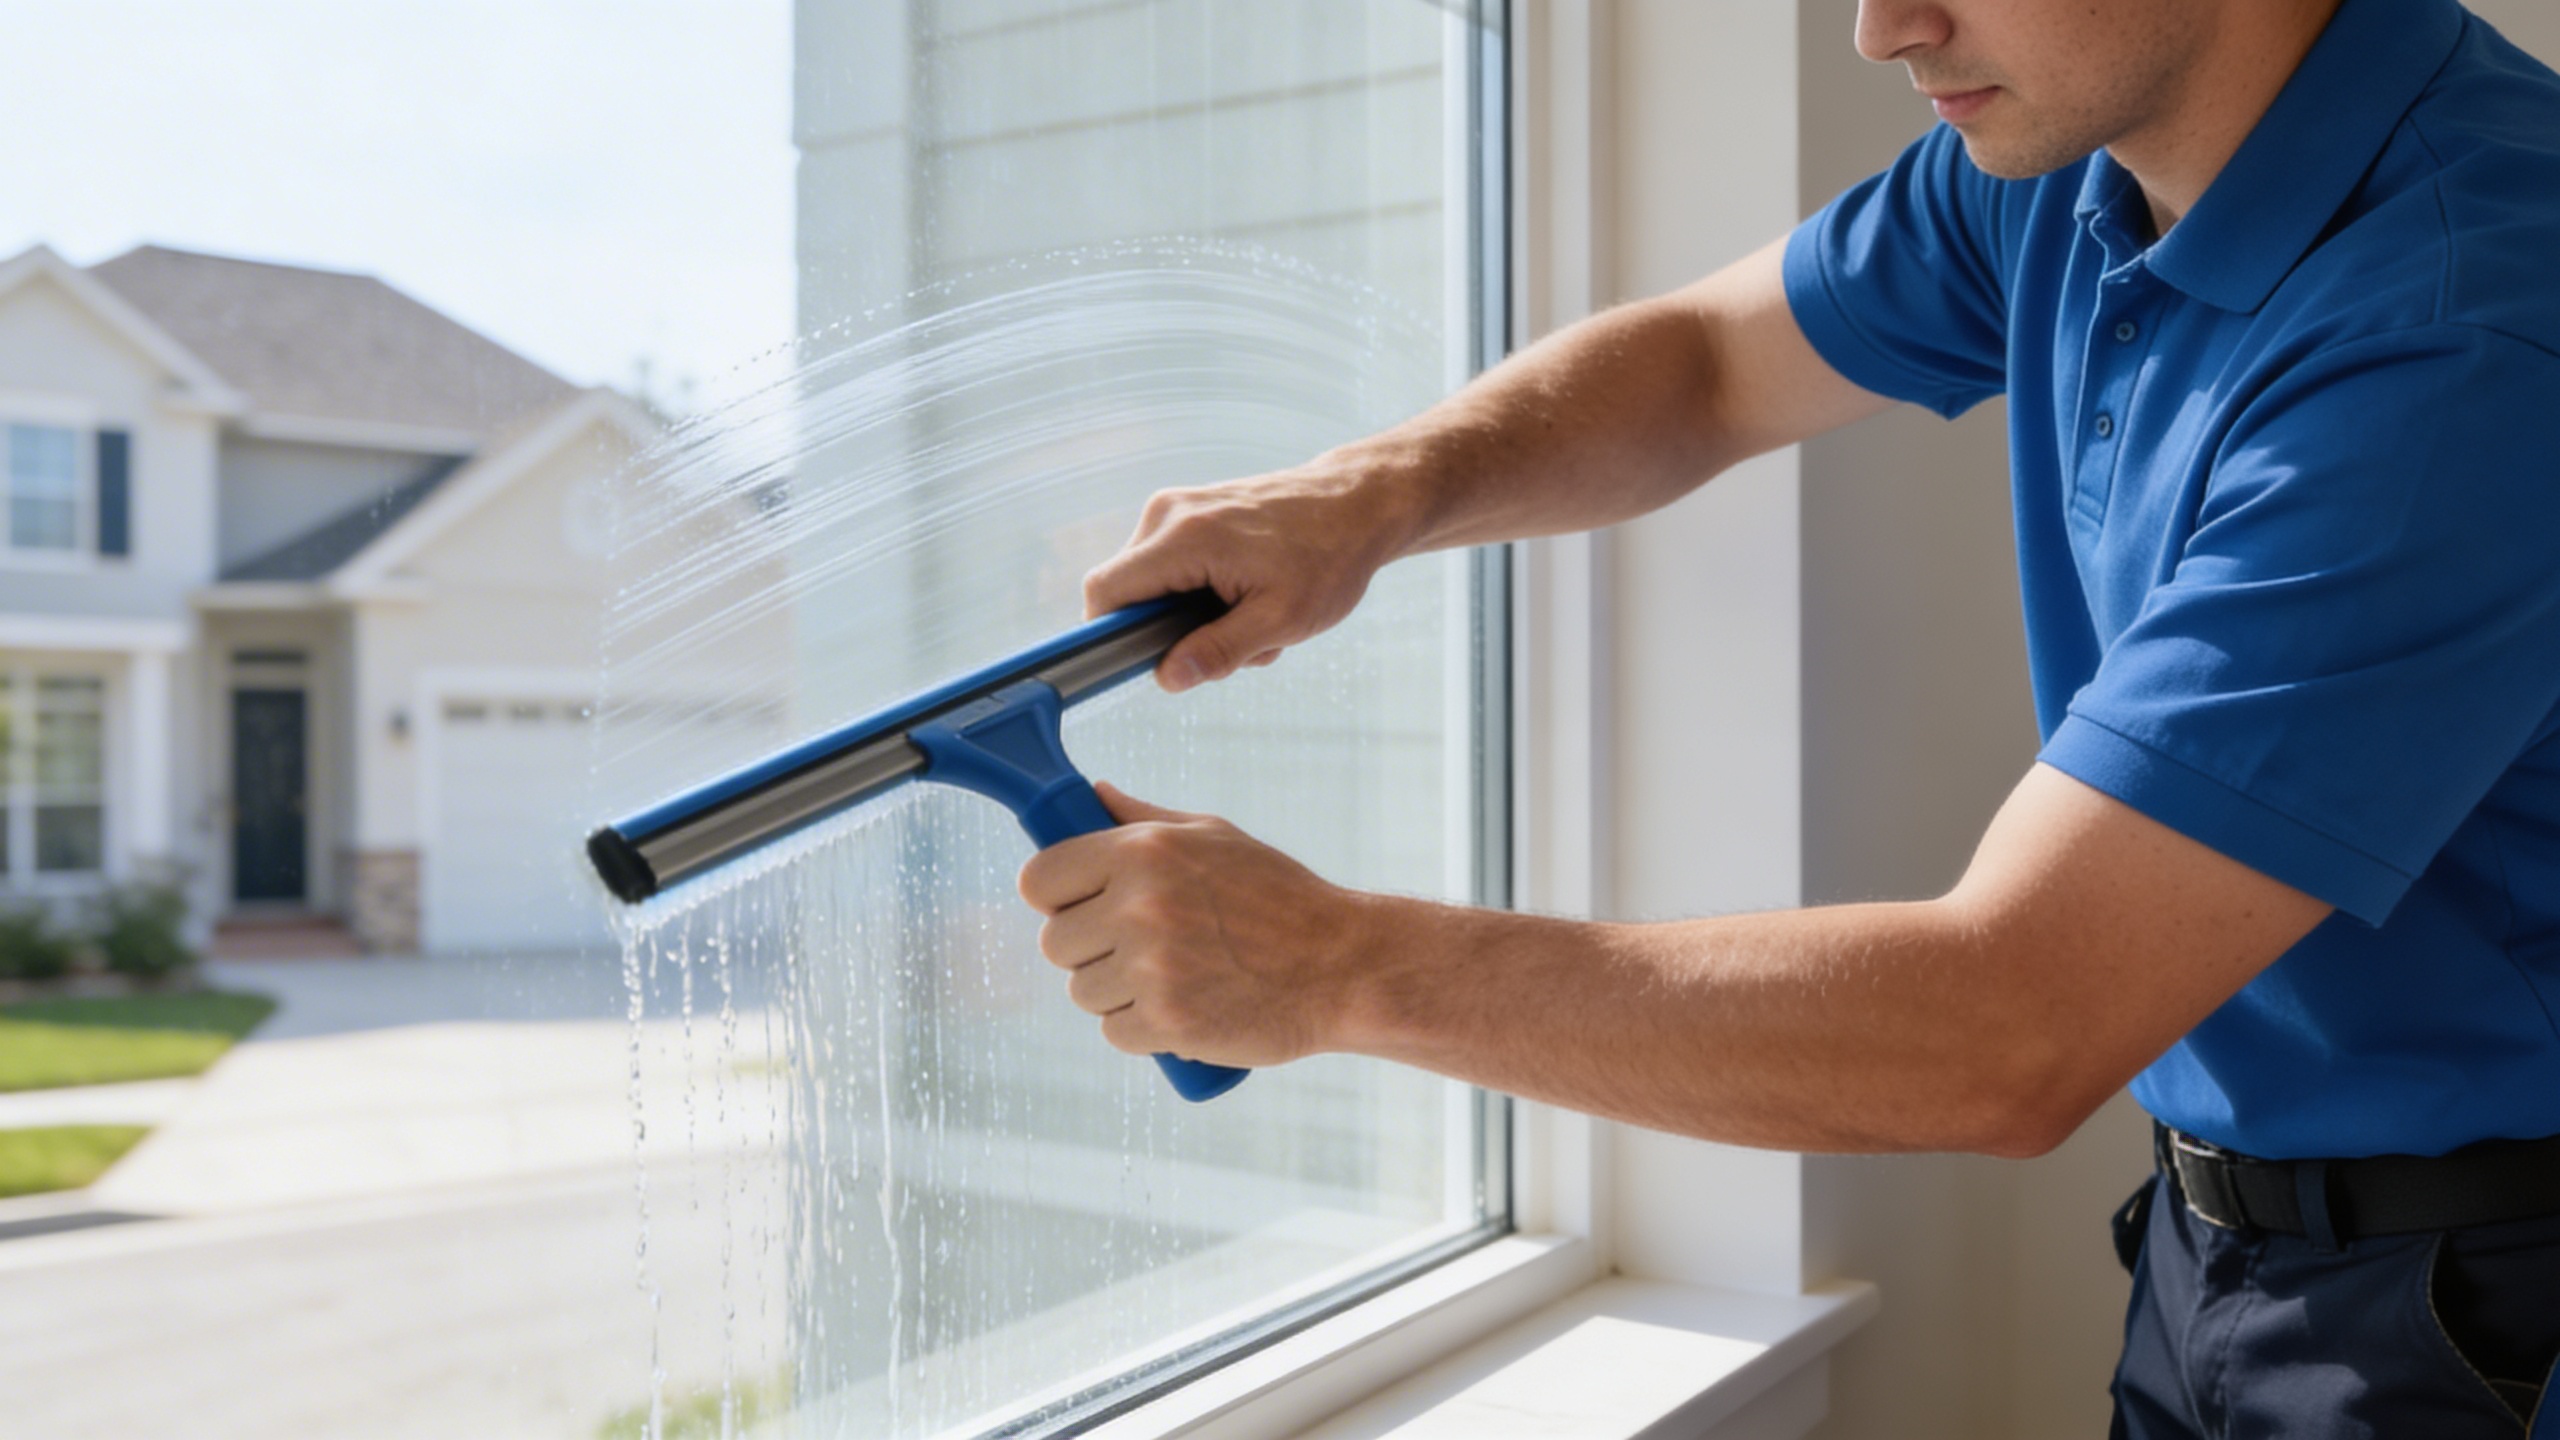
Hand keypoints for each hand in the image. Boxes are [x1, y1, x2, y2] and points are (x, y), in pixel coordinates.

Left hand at [1018, 783, 1377, 1067]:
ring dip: (1115, 994)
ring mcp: (1152, 967)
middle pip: (1056, 943)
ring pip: (1082, 992)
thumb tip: (1092, 795)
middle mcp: (1140, 905)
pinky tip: (1183, 1008)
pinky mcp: (1167, 1021)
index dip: (1054, 897)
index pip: (1038, 879)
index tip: (1077, 906)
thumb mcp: (1216, 837)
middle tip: (1139, 948)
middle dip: (1089, 949)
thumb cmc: (1280, 898)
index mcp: (1142, 850)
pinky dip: (1141, 1030)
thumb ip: (1143, 819)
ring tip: (1172, 978)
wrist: (1341, 967)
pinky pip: (1114, 1032)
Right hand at [1084, 457, 1420, 691]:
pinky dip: (1207, 594)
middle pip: (1130, 594)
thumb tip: (1167, 677)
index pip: (1105, 592)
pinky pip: (1176, 567)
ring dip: (1197, 618)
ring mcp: (1179, 509)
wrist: (1358, 503)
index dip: (1111, 636)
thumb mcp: (1280, 620)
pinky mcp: (1193, 512)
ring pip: (1156, 585)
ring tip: (1254, 618)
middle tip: (1236, 643)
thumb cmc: (1329, 557)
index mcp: (1183, 538)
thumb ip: (1218, 651)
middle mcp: (1168, 514)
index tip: (1147, 661)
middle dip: (1172, 633)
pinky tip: (1251, 597)